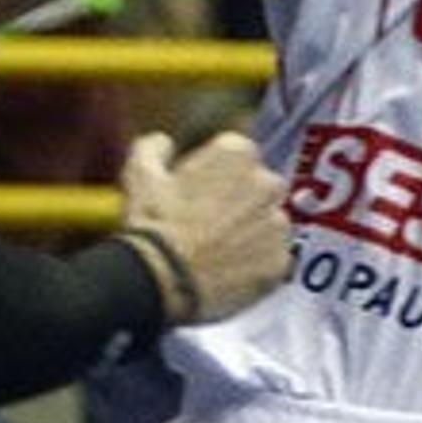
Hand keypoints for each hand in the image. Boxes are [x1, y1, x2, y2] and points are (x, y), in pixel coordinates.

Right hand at [116, 129, 292, 321]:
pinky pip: (271, 257)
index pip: (236, 157)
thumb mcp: (140, 176)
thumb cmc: (153, 224)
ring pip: (267, 223)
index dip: (213, 176)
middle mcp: (268, 182)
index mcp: (239, 153)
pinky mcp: (281, 259)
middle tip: (207, 224)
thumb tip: (162, 142)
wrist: (163, 280)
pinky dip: (254, 264)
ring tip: (215, 250)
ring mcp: (278, 222)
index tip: (196, 194)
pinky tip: (227, 271)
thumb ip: (153, 148)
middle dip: (238, 201)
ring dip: (248, 232)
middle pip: (258, 188)